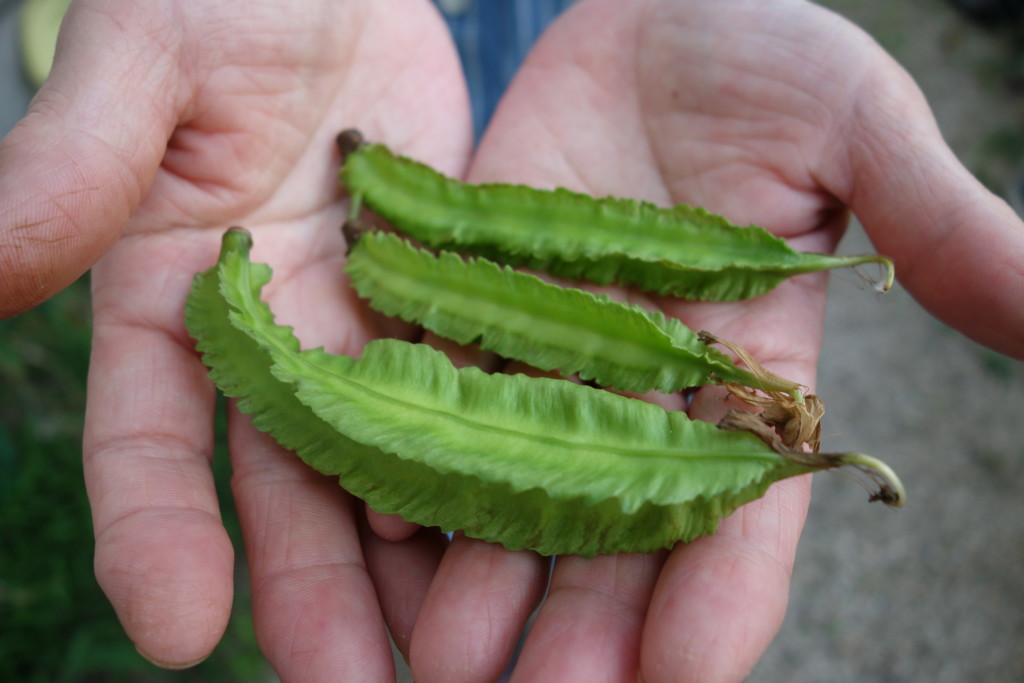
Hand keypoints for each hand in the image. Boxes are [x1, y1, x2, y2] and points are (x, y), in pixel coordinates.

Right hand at [1, 0, 472, 676]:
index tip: (173, 629)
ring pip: (387, 465)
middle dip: (307, 590)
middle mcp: (271, 341)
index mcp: (174, 303)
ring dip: (410, 564)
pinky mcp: (449, 304)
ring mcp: (368, 330)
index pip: (152, 441)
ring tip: (447, 657)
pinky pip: (478, 394)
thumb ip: (74, 164)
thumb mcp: (145, 63)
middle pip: (285, 485)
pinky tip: (532, 534)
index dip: (155, 532)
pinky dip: (498, 464)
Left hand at [377, 1, 1023, 681]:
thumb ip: (932, 223)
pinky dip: (411, 457)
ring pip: (516, 486)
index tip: (681, 680)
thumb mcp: (856, 123)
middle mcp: (640, 386)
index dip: (715, 598)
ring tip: (447, 658)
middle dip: (582, 624)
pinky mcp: (470, 302)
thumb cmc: (761, 53)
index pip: (738, 511)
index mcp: (747, 371)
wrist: (645, 7)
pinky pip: (439, 395)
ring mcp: (549, 352)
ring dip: (484, 574)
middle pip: (613, 529)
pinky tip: (383, 529)